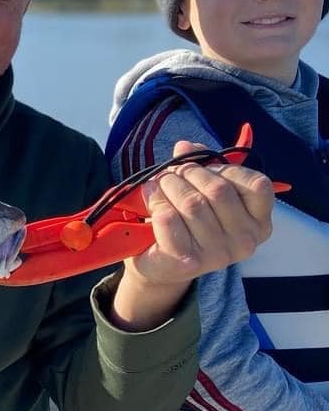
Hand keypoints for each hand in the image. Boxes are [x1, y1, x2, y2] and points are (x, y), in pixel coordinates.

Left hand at [112, 140, 274, 329]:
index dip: (223, 168)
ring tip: (157, 185)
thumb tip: (186, 146)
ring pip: (191, 203)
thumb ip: (199, 165)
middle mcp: (245, 241)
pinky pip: (168, 219)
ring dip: (168, 186)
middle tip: (169, 174)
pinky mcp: (188, 262)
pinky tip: (151, 202)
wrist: (161, 264)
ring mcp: (218, 255)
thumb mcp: (200, 191)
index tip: (201, 168)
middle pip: (217, 189)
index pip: (257, 184)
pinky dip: (156, 203)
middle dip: (187, 174)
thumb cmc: (187, 223)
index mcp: (259, 222)